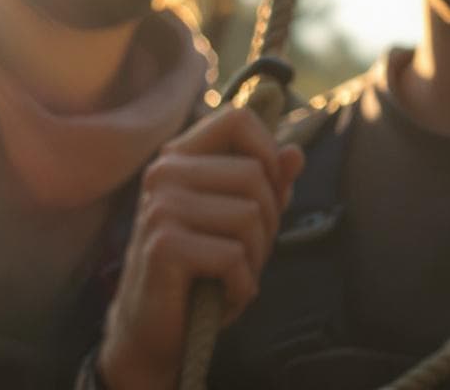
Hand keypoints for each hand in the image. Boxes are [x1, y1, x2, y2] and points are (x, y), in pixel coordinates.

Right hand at [96, 106, 304, 389]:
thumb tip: (295, 153)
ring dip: (256, 257)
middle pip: (256, 173)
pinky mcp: (163, 245)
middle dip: (269, 221)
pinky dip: (241, 284)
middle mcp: (164, 173)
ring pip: (250, 215)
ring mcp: (160, 207)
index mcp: (180, 156)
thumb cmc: (202, 269)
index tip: (271, 188)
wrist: (154, 331)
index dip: (269, 151)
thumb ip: (269, 183)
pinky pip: (233, 256)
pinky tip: (223, 295)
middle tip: (247, 254)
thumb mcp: (241, 221)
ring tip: (233, 274)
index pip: (238, 118)